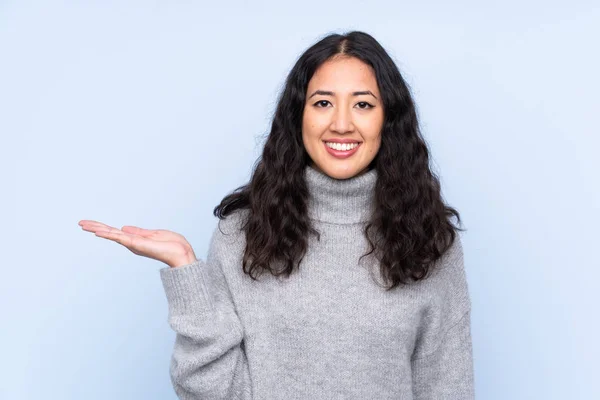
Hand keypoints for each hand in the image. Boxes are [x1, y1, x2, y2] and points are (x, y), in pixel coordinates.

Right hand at [78, 220, 197, 267]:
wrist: (181, 253)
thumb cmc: (172, 245)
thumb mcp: (154, 234)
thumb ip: (139, 231)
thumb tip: (124, 228)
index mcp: (136, 240)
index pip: (116, 232)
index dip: (103, 227)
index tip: (91, 223)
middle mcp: (131, 243)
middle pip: (109, 233)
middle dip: (95, 227)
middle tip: (80, 222)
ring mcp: (133, 244)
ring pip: (111, 234)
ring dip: (97, 229)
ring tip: (83, 224)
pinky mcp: (137, 244)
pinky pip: (120, 238)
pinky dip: (109, 234)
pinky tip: (98, 232)